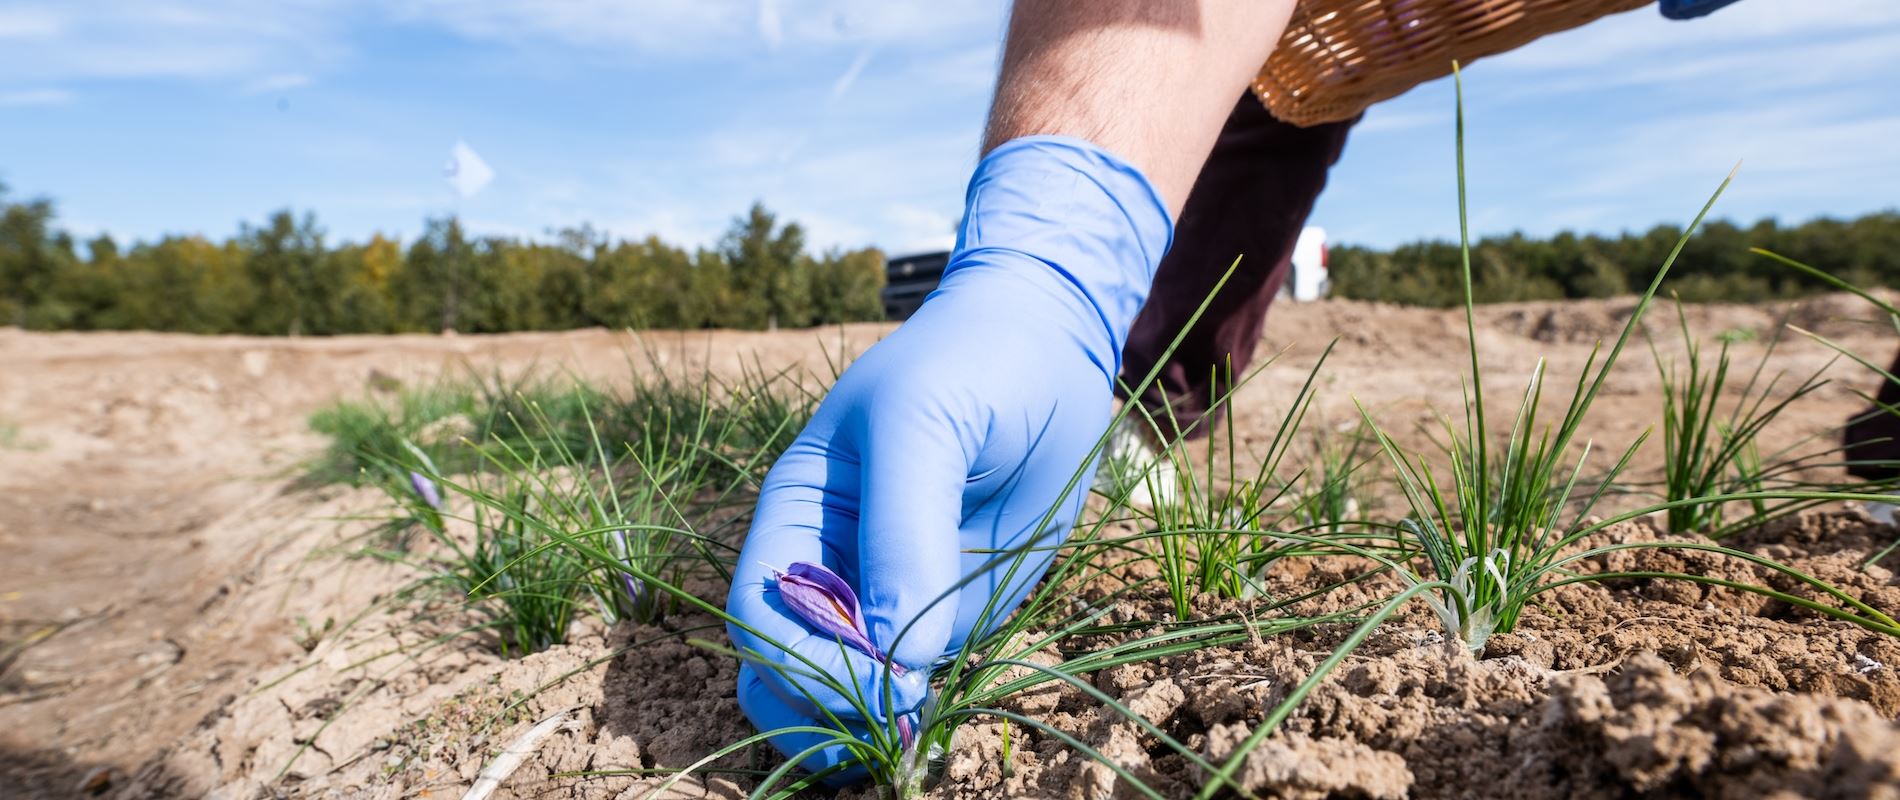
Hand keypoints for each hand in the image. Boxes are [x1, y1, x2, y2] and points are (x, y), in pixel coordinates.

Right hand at [724, 136, 1171, 780]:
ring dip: (862, 729)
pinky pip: (918, 680)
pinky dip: (919, 714)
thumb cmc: (969, 365)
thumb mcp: (924, 426)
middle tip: (892, 731)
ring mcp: (887, 593)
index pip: (762, 613)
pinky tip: (938, 723)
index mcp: (795, 514)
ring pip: (842, 693)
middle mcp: (829, 564)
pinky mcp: (949, 612)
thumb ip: (903, 533)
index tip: (878, 682)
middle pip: (783, 670)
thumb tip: (897, 655)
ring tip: (911, 743)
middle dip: (823, 714)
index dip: (804, 662)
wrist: (1045, 342)